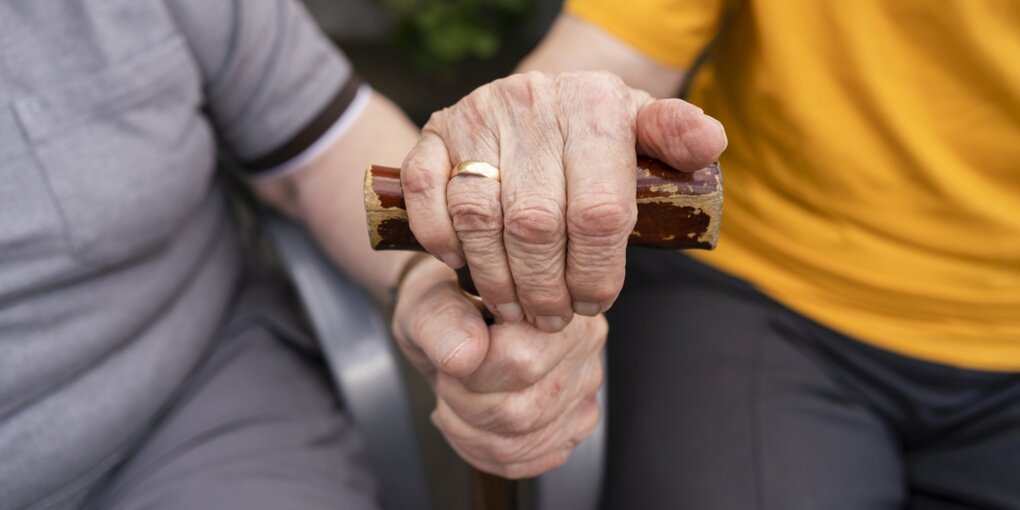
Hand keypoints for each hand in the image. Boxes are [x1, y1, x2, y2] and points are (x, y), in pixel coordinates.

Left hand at [392, 258, 605, 477]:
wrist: (456, 323)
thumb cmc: (448, 306)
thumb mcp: (428, 302)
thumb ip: (442, 322)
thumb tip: (464, 354)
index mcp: (553, 304)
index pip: (521, 362)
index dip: (469, 376)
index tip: (450, 362)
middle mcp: (582, 344)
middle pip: (522, 412)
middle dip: (464, 407)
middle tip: (450, 382)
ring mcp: (583, 387)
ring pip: (523, 442)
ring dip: (469, 432)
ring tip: (457, 401)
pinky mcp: (576, 422)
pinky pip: (529, 459)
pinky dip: (484, 451)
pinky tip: (472, 424)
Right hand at [401, 70, 725, 331]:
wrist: (536, 99)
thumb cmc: (596, 131)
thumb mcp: (643, 129)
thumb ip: (676, 139)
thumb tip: (711, 143)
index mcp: (596, 105)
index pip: (600, 211)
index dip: (596, 273)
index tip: (593, 303)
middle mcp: (534, 103)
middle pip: (536, 224)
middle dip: (545, 288)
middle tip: (552, 319)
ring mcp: (478, 116)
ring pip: (478, 216)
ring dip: (495, 278)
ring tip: (516, 309)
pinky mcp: (435, 131)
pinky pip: (426, 192)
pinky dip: (440, 236)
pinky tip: (461, 264)